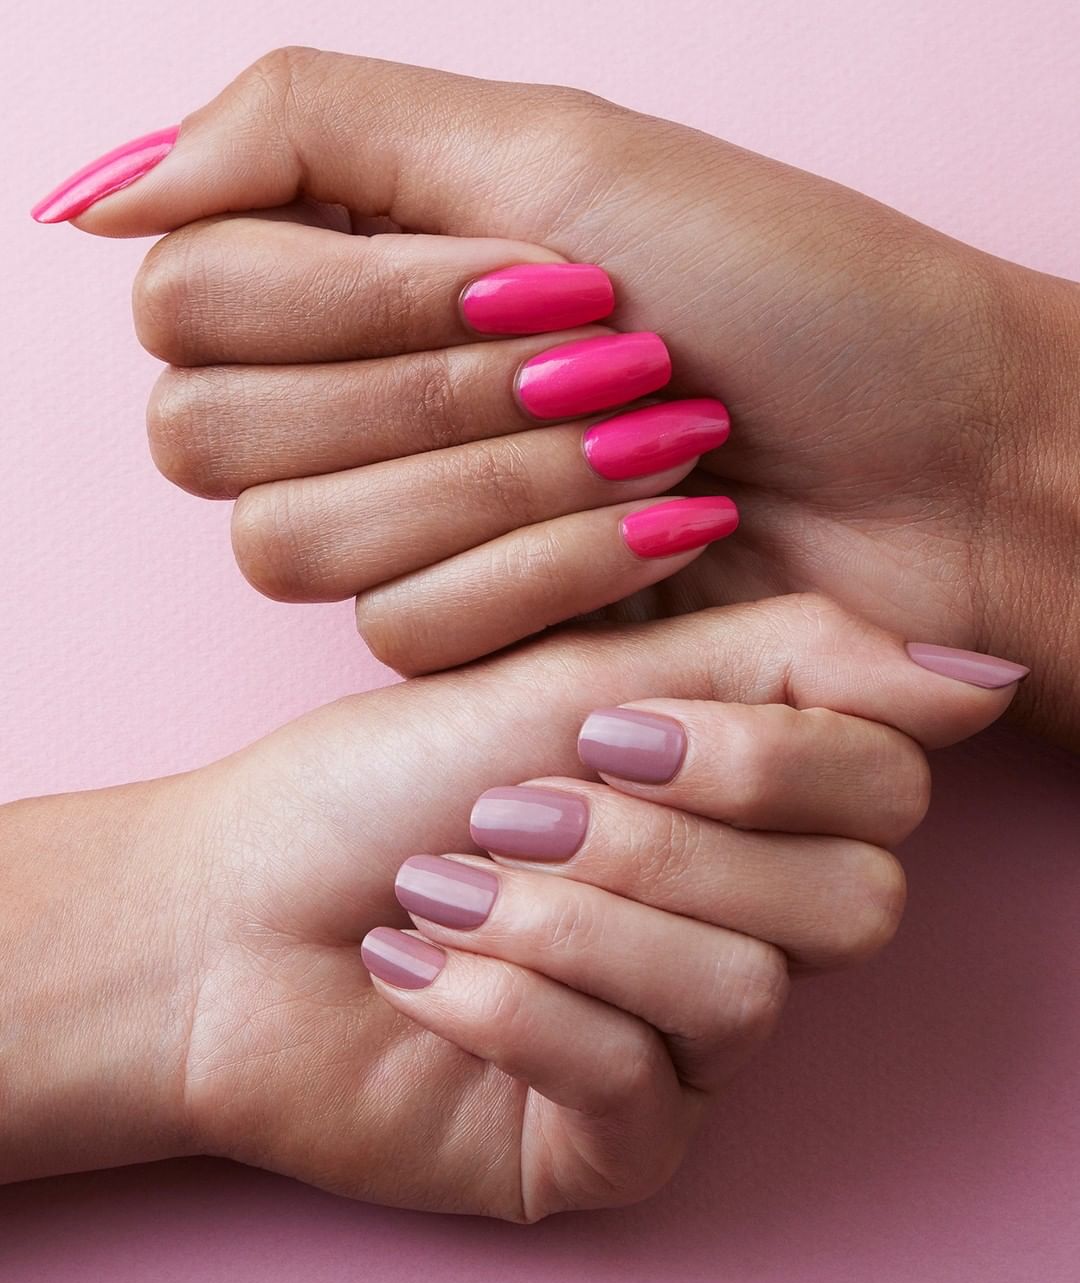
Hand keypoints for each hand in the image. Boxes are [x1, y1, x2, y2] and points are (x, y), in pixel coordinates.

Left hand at [1, 596, 1019, 1216]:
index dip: (771, 760)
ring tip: (448, 888)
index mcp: (737, 813)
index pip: (887, 794)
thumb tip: (981, 677)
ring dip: (570, 921)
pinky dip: (513, 1008)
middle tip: (516, 808)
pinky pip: (641, 1089)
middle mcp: (734, 930)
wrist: (226, 914)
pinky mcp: (609, 1143)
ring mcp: (678, 1048)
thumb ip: (781, 661)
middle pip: (849, 905)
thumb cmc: (387, 781)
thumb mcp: (578, 679)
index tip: (615, 728)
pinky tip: (421, 971)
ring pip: (745, 996)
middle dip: (658, 845)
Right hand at [36, 49, 1078, 741]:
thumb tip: (101, 194)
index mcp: (352, 279)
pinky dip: (546, 573)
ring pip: (295, 546)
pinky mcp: (465, 642)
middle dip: (429, 391)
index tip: (531, 272)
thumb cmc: (779, 290)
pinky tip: (661, 537)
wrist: (924, 460)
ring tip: (653, 443)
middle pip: (212, 437)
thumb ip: (302, 132)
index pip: (188, 303)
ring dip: (500, 483)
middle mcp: (349, 410)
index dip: (346, 300)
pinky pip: (405, 631)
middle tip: (601, 354)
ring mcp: (401, 537)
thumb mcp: (549, 148)